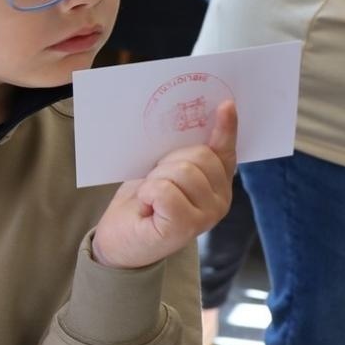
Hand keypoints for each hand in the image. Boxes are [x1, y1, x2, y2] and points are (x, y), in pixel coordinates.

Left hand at [92, 101, 237, 270]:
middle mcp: (221, 200)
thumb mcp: (162, 173)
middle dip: (166, 162)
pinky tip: (147, 208)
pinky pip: (164, 191)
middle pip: (198, 155)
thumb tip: (185, 125)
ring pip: (181, 171)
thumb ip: (181, 155)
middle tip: (154, 183)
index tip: (225, 105)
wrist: (119, 239)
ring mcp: (207, 215)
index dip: (225, 128)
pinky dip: (148, 194)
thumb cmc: (142, 204)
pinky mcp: (186, 226)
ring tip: (151, 198)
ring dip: (154, 180)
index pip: (224, 151)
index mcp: (217, 184)